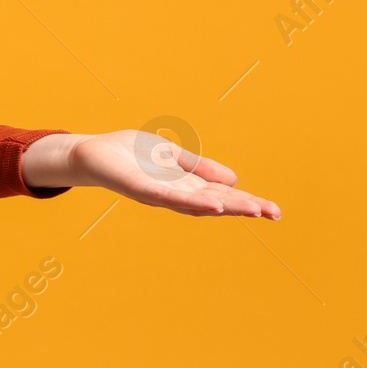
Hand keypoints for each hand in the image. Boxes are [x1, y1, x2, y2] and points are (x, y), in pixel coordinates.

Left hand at [24, 130, 280, 218]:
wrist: (92, 153)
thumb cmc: (130, 154)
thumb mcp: (172, 156)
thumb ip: (199, 168)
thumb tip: (234, 181)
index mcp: (184, 186)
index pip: (220, 196)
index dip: (246, 202)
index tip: (274, 210)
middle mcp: (173, 194)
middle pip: (214, 203)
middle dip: (243, 208)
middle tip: (273, 214)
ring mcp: (157, 194)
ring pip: (194, 203)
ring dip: (223, 206)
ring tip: (250, 209)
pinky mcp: (138, 188)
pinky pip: (165, 197)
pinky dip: (188, 201)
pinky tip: (210, 205)